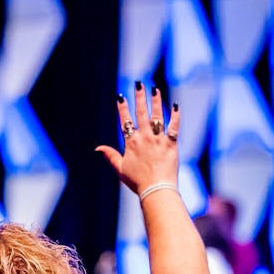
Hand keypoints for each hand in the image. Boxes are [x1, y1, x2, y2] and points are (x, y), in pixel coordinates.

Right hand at [95, 82, 179, 196]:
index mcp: (131, 143)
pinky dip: (175, 115)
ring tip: (155, 89)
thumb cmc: (137, 181)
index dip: (122, 108)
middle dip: (140, 97)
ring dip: (156, 101)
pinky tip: (176, 105)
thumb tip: (97, 148)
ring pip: (157, 116)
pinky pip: (174, 126)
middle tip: (139, 84)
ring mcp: (159, 139)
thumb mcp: (120, 169)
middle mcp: (145, 137)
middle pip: (142, 113)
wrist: (156, 189)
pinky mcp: (171, 144)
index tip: (120, 97)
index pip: (125, 121)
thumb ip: (110, 156)